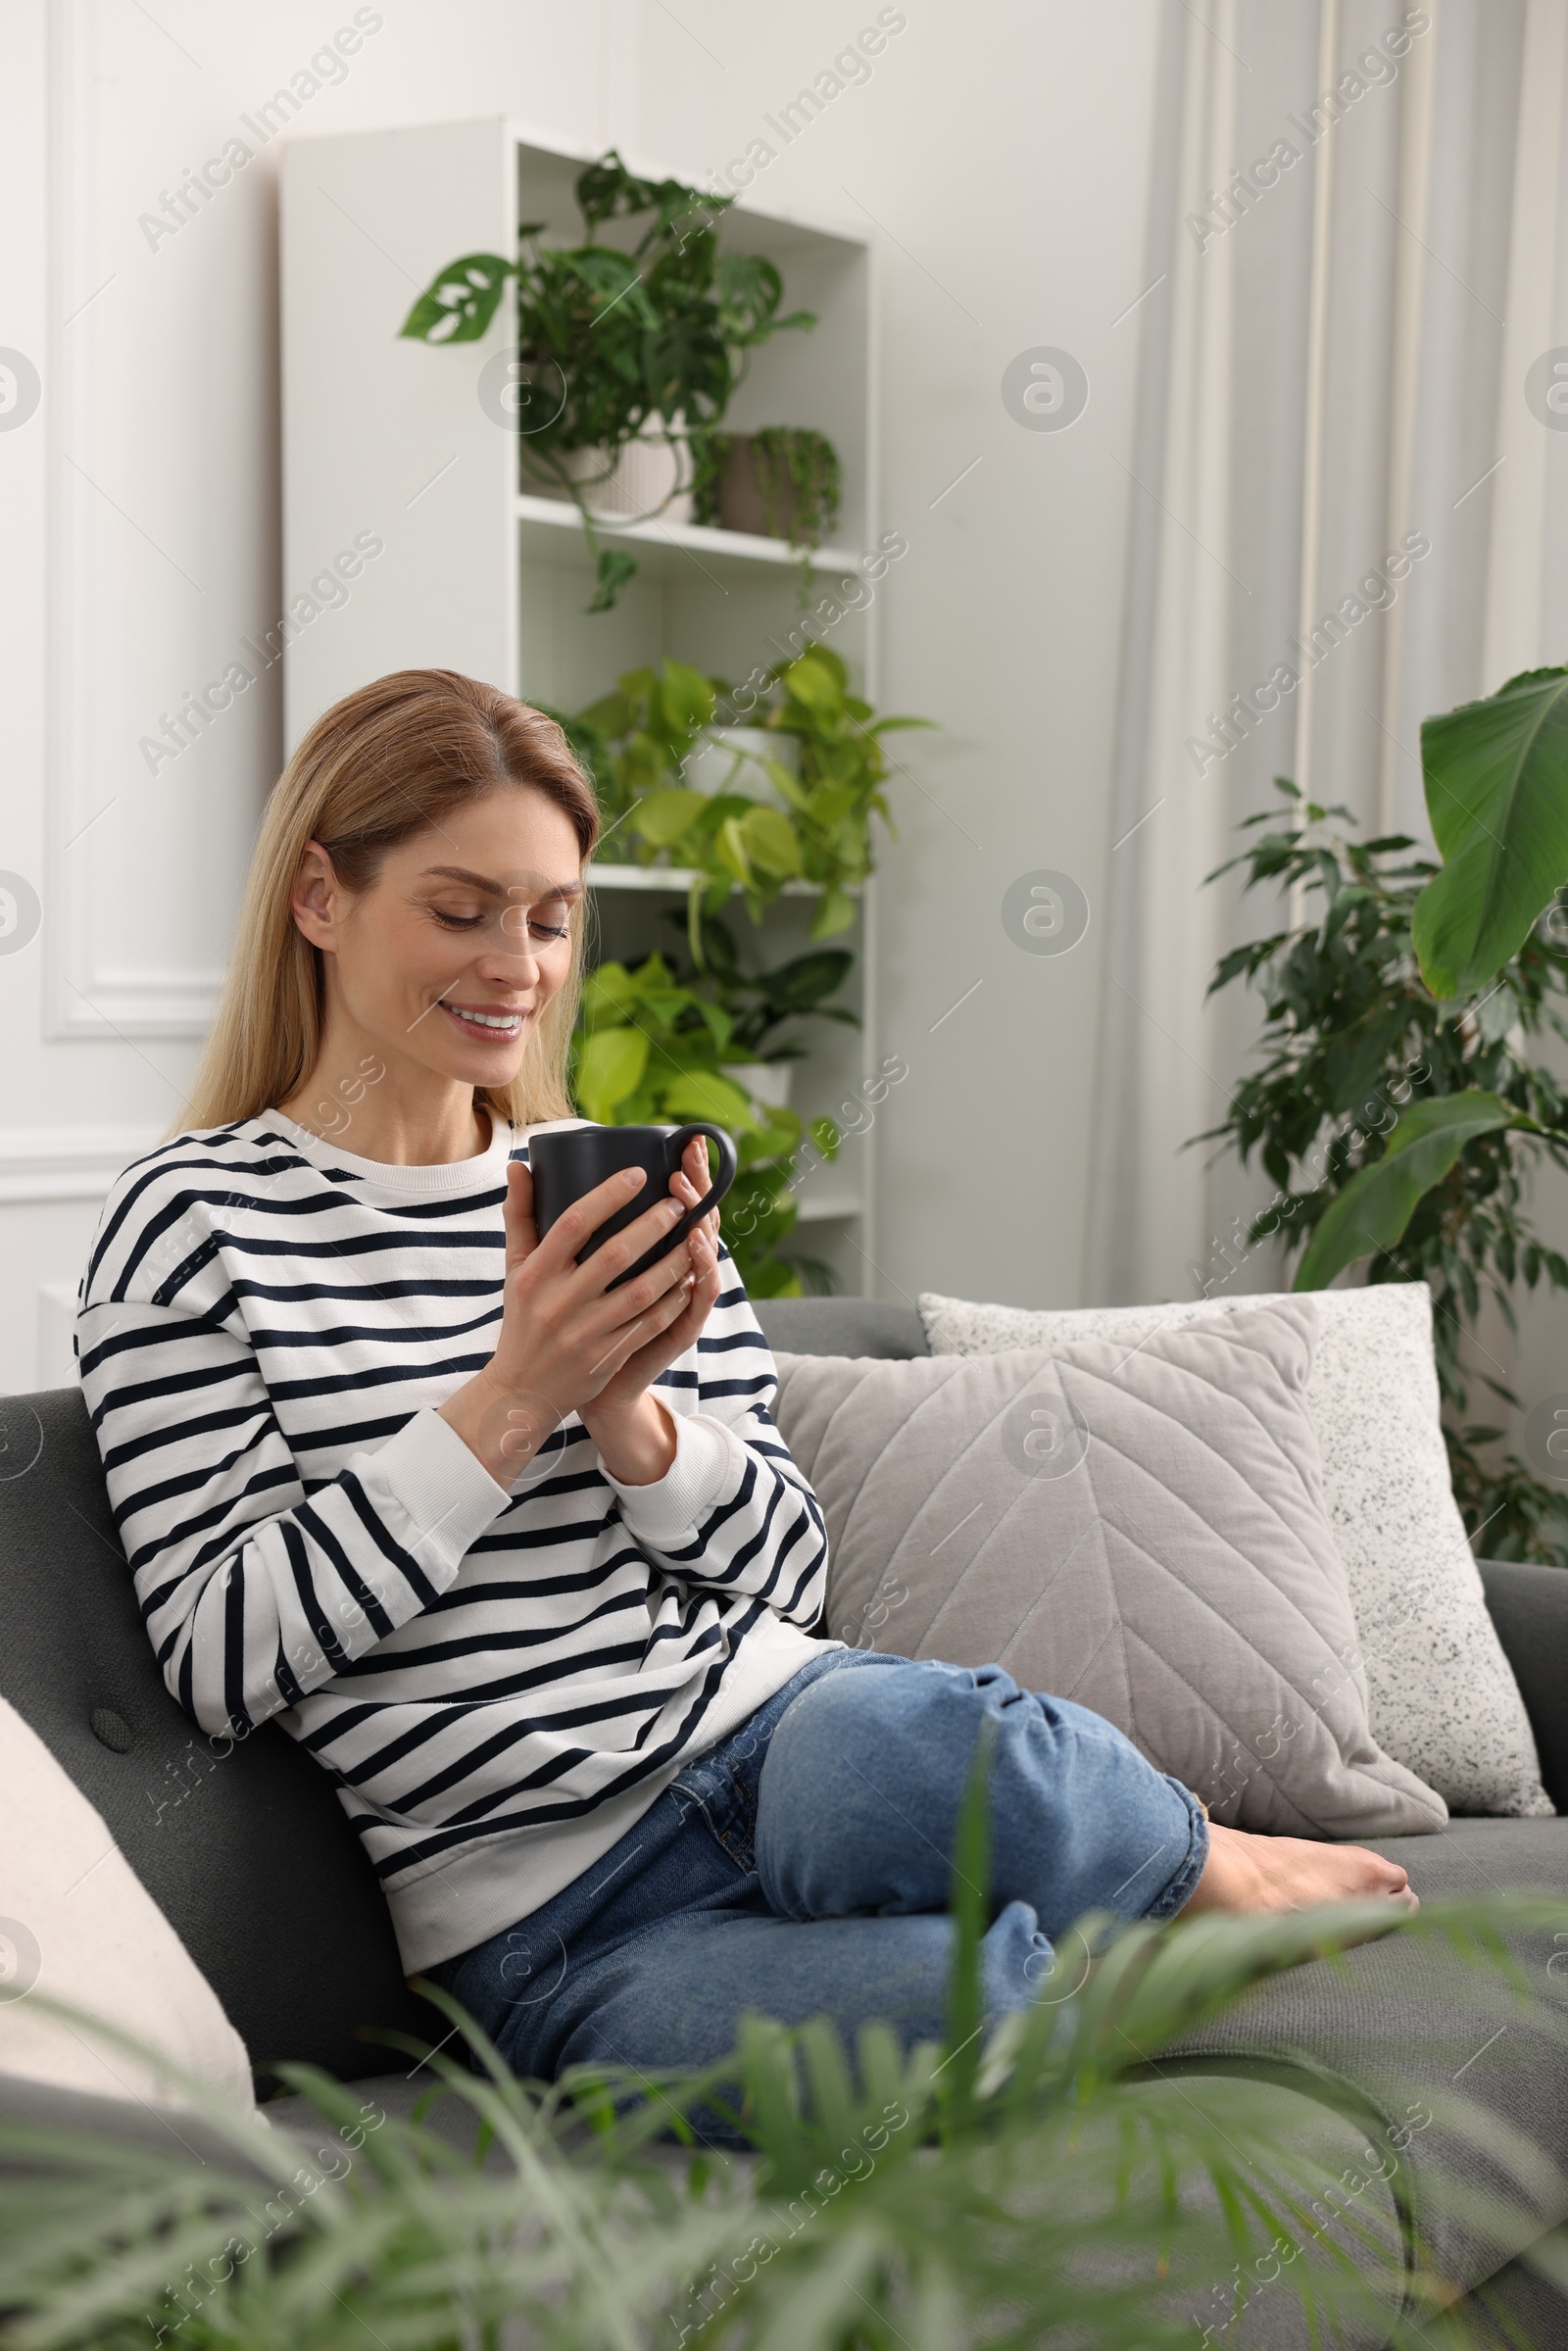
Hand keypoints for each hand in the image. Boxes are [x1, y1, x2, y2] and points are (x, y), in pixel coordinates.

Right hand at [438, 1136, 722, 1486]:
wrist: (522, 1391)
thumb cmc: (523, 1319)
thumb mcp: (515, 1270)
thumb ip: (520, 1217)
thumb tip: (518, 1166)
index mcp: (536, 1275)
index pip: (573, 1225)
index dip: (608, 1196)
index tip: (639, 1173)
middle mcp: (559, 1303)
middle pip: (614, 1255)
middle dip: (653, 1225)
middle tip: (679, 1203)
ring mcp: (586, 1333)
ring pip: (642, 1292)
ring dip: (675, 1262)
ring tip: (697, 1237)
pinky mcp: (608, 1357)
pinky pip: (651, 1324)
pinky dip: (674, 1300)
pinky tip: (691, 1279)